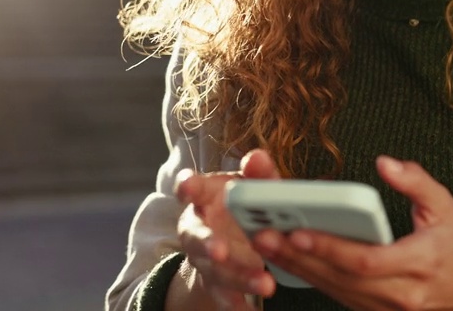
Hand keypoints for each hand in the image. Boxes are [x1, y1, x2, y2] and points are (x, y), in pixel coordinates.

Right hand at [169, 149, 279, 309]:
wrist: (235, 241)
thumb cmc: (244, 205)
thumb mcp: (254, 187)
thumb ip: (259, 174)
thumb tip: (258, 156)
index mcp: (204, 197)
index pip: (189, 188)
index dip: (187, 186)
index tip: (188, 186)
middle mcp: (197, 228)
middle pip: (196, 236)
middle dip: (207, 243)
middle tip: (221, 250)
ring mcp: (204, 259)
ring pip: (215, 270)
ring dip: (237, 277)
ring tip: (265, 284)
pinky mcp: (215, 284)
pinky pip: (223, 296)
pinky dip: (237, 304)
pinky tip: (251, 309)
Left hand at [251, 156, 452, 310]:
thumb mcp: (447, 208)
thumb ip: (417, 183)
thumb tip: (385, 163)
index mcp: (419, 264)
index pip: (365, 260)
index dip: (329, 248)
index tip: (298, 232)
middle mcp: (400, 293)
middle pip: (340, 278)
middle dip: (299, 258)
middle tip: (264, 235)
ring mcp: (386, 308)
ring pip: (335, 290)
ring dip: (298, 269)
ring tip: (265, 245)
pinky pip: (339, 295)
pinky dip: (313, 278)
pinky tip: (288, 260)